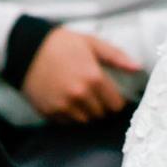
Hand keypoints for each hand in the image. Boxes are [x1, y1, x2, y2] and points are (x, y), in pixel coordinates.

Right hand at [21, 27, 140, 123]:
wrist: (28, 49)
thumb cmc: (64, 44)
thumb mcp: (94, 44)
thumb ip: (118, 57)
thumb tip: (138, 68)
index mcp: (94, 78)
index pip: (116, 104)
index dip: (116, 100)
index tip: (112, 95)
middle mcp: (79, 95)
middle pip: (101, 114)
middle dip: (101, 106)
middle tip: (94, 93)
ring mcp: (62, 105)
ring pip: (84, 120)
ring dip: (86, 112)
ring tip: (81, 96)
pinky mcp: (48, 112)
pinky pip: (66, 123)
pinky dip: (69, 115)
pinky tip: (67, 100)